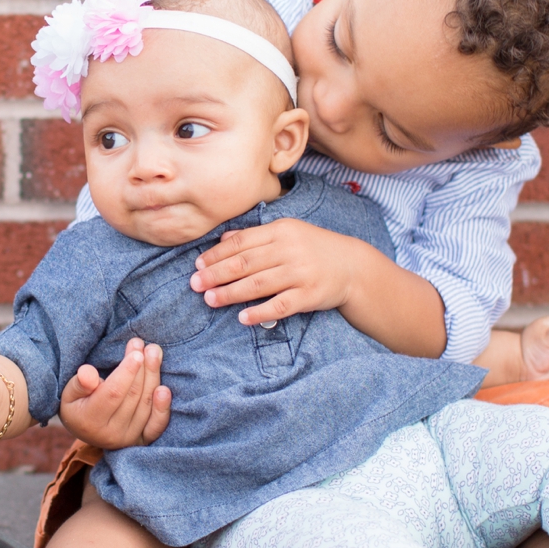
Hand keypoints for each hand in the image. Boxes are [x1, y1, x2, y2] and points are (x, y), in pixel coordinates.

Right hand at [59, 337, 171, 449]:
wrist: (86, 429)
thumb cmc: (77, 404)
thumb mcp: (69, 392)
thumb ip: (78, 383)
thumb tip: (88, 373)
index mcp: (90, 420)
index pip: (113, 393)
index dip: (126, 372)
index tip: (136, 353)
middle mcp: (110, 434)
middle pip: (133, 396)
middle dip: (142, 368)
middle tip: (146, 346)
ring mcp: (128, 439)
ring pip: (146, 405)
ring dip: (153, 377)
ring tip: (154, 353)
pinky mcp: (142, 441)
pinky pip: (156, 426)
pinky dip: (162, 408)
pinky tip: (165, 389)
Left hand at [190, 218, 361, 326]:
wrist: (353, 266)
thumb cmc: (314, 248)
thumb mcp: (288, 233)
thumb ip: (256, 235)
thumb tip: (223, 238)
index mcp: (281, 230)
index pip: (242, 242)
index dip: (217, 254)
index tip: (198, 265)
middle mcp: (289, 250)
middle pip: (245, 263)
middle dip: (216, 274)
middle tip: (195, 284)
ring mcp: (300, 273)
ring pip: (258, 284)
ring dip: (231, 293)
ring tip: (210, 299)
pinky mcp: (310, 295)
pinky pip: (280, 305)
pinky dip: (260, 312)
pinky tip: (242, 317)